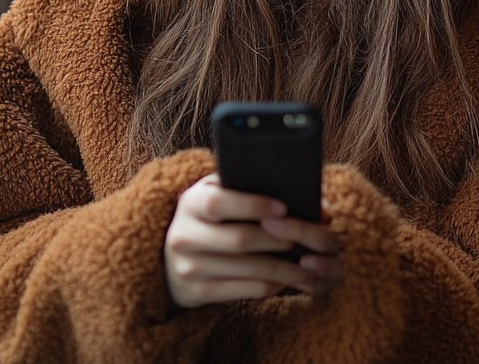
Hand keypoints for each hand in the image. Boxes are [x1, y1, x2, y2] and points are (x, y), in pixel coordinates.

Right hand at [164, 173, 342, 308]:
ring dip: (284, 267)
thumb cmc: (209, 218)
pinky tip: (287, 277)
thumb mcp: (217, 194)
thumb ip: (249, 187)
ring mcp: (188, 268)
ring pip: (247, 268)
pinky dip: (271, 284)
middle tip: (306, 239)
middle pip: (240, 239)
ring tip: (308, 262)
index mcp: (190, 204)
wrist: (170, 258)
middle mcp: (183, 236)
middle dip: (279, 239)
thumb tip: (307, 199)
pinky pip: (244, 290)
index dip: (253, 205)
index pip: (218, 203)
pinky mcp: (197, 293)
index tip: (283, 208)